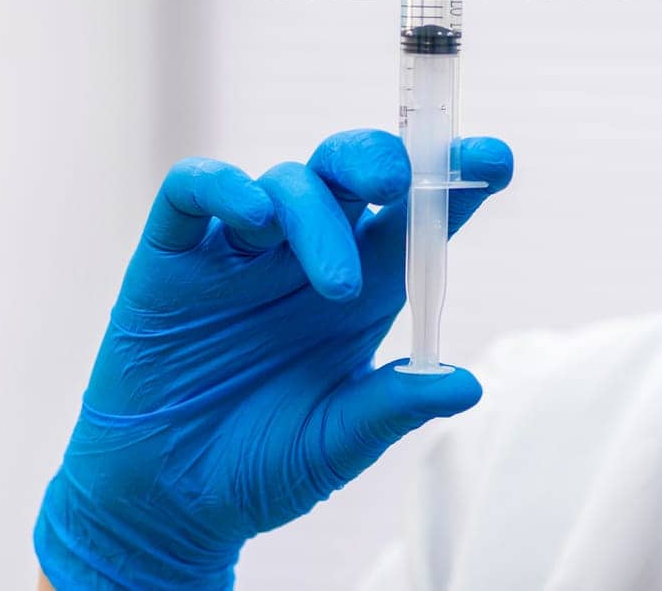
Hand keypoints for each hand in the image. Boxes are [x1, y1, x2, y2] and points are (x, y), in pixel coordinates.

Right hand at [34, 129, 513, 589]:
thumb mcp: (336, 444)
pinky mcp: (173, 254)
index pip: (416, 217)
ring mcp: (239, 250)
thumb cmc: (260, 467)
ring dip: (317, 217)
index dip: (455, 180)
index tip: (496, 160)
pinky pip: (195, 191)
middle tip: (400, 184)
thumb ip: (393, 407)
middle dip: (383, 160)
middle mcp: (306, 254)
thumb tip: (469, 384)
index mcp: (362, 287)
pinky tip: (252, 220)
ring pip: (287, 182)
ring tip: (336, 285)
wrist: (165, 501)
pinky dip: (225, 188)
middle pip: (351, 172)